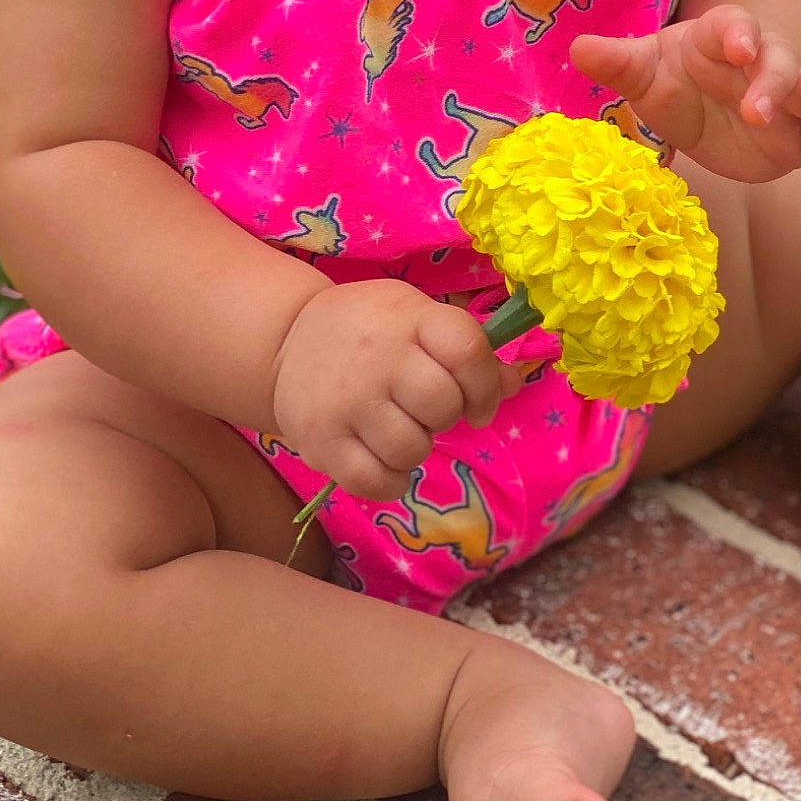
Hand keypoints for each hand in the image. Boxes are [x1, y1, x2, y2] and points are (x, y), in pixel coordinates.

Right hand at [269, 279, 530, 500]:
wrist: (286, 340)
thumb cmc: (369, 330)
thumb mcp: (416, 318)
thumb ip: (466, 348)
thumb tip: (514, 383)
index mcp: (410, 318)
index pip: (467, 349)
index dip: (484, 383)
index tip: (477, 403)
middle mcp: (378, 357)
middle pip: (442, 404)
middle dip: (446, 416)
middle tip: (426, 412)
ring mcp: (347, 401)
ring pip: (412, 449)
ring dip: (416, 448)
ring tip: (398, 429)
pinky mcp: (322, 441)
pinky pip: (376, 481)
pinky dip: (390, 480)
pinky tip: (383, 458)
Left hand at [571, 5, 800, 185]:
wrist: (704, 115)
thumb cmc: (672, 83)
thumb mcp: (644, 76)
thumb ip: (619, 63)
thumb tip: (578, 49)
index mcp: (722, 38)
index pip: (736, 24)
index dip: (739, 32)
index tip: (738, 46)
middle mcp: (765, 62)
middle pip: (781, 60)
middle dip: (773, 84)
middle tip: (755, 112)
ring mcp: (794, 97)